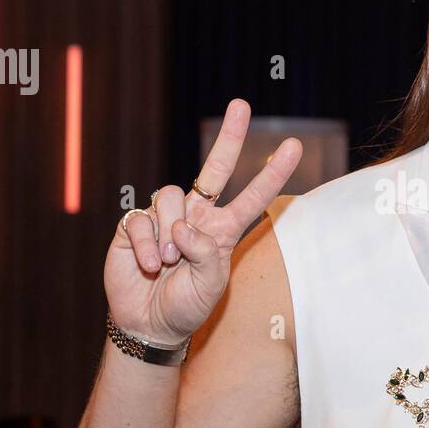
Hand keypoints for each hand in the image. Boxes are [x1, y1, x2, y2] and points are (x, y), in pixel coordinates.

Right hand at [104, 99, 301, 345]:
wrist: (149, 323)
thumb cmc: (186, 305)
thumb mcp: (211, 287)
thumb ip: (208, 254)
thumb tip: (185, 224)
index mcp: (222, 230)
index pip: (251, 197)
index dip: (272, 174)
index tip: (294, 146)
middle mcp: (196, 216)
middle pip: (215, 168)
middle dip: (230, 137)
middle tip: (242, 104)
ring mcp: (164, 217)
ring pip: (170, 196)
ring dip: (170, 233)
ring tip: (168, 262)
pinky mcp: (134, 224)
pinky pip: (142, 219)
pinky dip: (147, 245)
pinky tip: (149, 266)